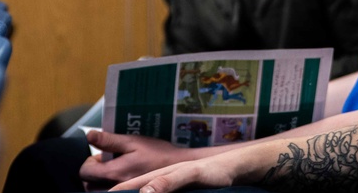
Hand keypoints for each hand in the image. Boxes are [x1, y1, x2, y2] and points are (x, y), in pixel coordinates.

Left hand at [79, 131, 194, 184]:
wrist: (178, 166)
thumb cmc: (156, 152)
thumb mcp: (133, 141)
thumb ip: (109, 140)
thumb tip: (89, 135)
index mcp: (114, 172)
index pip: (85, 172)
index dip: (89, 161)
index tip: (101, 154)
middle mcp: (115, 186)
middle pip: (89, 184)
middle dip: (94, 171)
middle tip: (109, 160)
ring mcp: (124, 192)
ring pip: (98, 190)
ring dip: (101, 179)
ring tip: (115, 167)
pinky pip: (111, 192)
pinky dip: (110, 185)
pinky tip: (123, 174)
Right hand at [110, 153, 237, 192]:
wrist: (231, 168)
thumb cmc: (214, 170)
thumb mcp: (192, 175)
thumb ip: (169, 181)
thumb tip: (143, 192)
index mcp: (157, 176)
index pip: (126, 188)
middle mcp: (158, 181)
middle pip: (130, 191)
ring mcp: (165, 187)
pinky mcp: (175, 192)